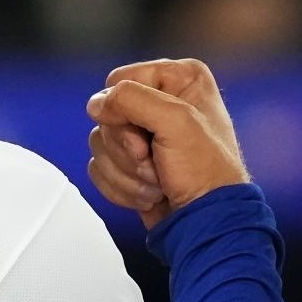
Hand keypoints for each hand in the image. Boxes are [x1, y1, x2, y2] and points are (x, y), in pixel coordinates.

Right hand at [87, 58, 249, 230]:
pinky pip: (99, 167)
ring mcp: (145, 134)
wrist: (206, 222)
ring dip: (127, 172)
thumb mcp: (175, 121)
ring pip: (100, 143)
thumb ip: (130, 99)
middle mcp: (162, 101)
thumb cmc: (205, 173)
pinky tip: (150, 194)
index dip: (125, 112)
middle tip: (156, 164)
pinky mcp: (132, 163)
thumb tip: (96, 105)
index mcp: (180, 79)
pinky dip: (121, 186)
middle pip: (108, 115)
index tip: (149, 139)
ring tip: (158, 183)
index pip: (119, 81)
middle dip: (128, 150)